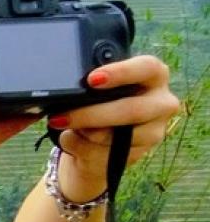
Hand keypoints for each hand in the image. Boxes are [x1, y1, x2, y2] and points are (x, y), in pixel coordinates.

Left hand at [50, 56, 178, 196]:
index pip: (147, 68)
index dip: (121, 72)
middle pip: (132, 110)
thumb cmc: (100, 101)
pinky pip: (105, 154)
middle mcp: (162, 102)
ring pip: (116, 137)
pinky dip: (80, 147)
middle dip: (91, 115)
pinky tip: (72, 140)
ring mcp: (154, 131)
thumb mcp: (98, 88)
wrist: (100, 136)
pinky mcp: (139, 153)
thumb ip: (92, 87)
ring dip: (83, 133)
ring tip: (63, 125)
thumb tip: (68, 94)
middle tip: (60, 117)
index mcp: (154, 75)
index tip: (92, 80)